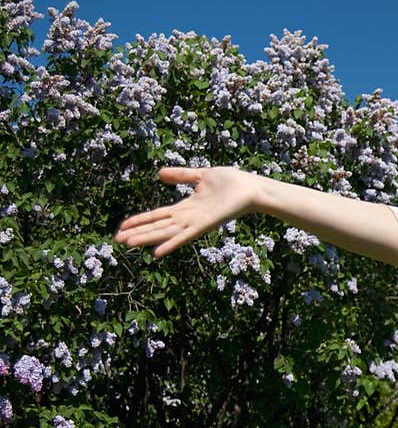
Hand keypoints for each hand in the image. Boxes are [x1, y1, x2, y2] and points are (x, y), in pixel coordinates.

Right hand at [113, 166, 258, 258]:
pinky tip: (156, 253)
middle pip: (158, 227)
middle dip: (137, 233)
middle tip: (117, 241)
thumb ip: (180, 176)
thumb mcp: (200, 175)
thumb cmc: (231, 182)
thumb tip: (159, 174)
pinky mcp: (205, 225)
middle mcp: (189, 218)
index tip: (122, 226)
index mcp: (187, 208)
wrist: (250, 188)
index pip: (159, 216)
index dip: (141, 220)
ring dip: (147, 239)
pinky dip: (171, 244)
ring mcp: (196, 223)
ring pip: (166, 233)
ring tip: (127, 244)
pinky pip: (185, 237)